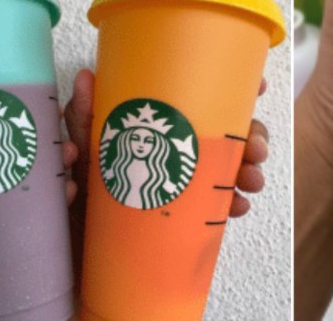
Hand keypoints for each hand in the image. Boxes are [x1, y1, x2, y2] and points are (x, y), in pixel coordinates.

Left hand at [0, 83, 78, 318]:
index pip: (4, 127)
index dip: (30, 111)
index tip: (51, 101)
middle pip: (32, 152)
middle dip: (57, 142)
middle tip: (67, 143)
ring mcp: (4, 206)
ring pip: (43, 181)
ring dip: (63, 171)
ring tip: (68, 169)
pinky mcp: (13, 235)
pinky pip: (44, 216)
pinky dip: (60, 205)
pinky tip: (67, 198)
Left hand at [63, 70, 269, 274]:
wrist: (72, 255)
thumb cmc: (76, 193)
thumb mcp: (81, 150)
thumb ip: (84, 117)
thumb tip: (87, 76)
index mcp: (163, 123)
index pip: (205, 96)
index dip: (236, 88)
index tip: (260, 87)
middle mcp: (181, 147)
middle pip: (229, 131)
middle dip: (253, 135)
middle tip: (257, 149)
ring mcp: (187, 180)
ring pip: (231, 166)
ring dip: (248, 169)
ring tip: (252, 179)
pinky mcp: (187, 214)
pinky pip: (220, 205)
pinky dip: (233, 204)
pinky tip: (238, 206)